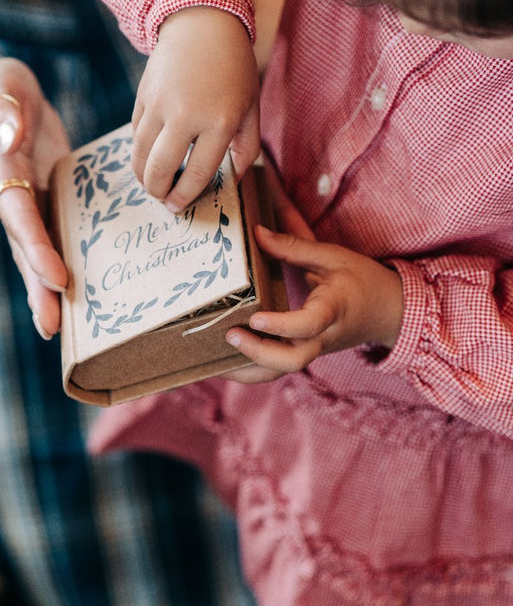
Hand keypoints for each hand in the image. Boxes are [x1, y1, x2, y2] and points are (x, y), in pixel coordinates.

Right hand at [0, 56, 69, 339]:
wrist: (0, 93)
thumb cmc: (1, 87)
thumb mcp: (2, 86)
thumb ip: (5, 110)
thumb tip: (10, 135)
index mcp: (0, 173)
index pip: (20, 217)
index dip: (36, 249)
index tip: (56, 277)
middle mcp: (10, 199)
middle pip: (24, 251)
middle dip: (37, 289)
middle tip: (51, 328)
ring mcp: (26, 207)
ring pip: (36, 256)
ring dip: (47, 292)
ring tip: (61, 330)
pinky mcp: (44, 205)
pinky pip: (53, 242)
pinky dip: (60, 269)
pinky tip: (78, 297)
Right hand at [131, 7, 259, 211]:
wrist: (202, 24)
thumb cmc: (233, 69)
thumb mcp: (251, 107)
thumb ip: (246, 147)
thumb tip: (231, 180)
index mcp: (219, 121)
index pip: (197, 173)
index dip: (185, 196)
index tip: (178, 206)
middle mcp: (186, 114)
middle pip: (160, 169)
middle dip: (158, 192)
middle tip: (162, 199)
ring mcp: (160, 105)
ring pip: (140, 155)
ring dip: (143, 176)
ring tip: (152, 183)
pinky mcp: (143, 96)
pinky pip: (135, 134)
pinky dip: (140, 150)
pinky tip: (149, 155)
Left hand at [224, 225, 403, 382]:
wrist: (390, 311)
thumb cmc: (362, 280)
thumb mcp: (333, 256)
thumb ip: (294, 246)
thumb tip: (256, 233)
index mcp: (333, 309)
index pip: (308, 325)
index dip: (281, 325)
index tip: (255, 318)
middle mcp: (322, 337)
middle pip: (292, 361)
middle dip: (258, 353)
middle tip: (230, 335)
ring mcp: (313, 350)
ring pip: (281, 372)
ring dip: (248, 371)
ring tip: (216, 362)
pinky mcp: (305, 354)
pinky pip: (277, 369)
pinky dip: (251, 371)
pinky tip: (225, 364)